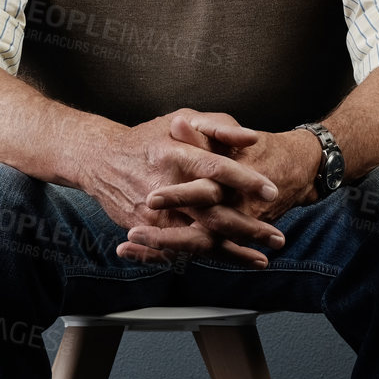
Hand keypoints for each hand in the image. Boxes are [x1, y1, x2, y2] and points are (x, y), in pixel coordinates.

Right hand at [74, 109, 291, 268]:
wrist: (101, 161)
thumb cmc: (148, 138)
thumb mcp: (182, 118)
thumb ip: (218, 125)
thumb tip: (251, 137)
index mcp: (176, 155)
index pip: (215, 168)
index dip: (244, 180)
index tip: (270, 190)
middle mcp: (166, 187)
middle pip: (213, 213)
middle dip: (247, 228)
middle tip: (277, 238)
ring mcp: (155, 214)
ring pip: (199, 238)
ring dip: (232, 251)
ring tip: (261, 260)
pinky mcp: (146, 230)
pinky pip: (180, 249)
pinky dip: (207, 257)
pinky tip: (231, 261)